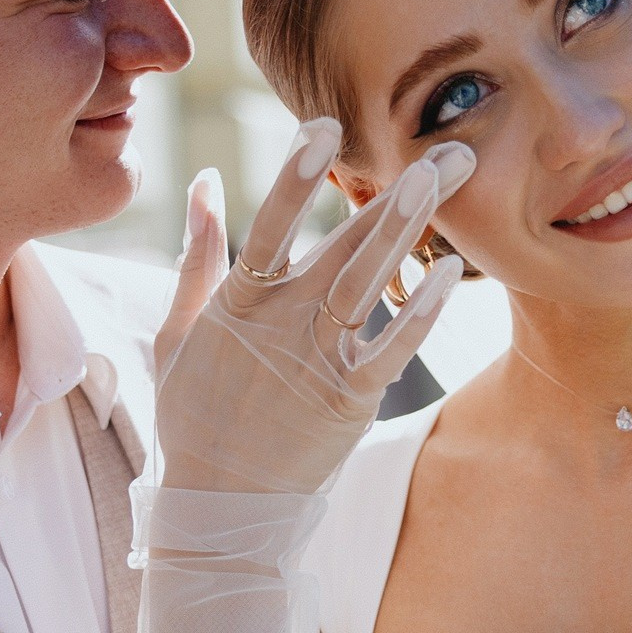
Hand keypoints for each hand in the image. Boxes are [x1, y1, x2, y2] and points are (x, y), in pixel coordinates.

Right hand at [153, 119, 473, 494]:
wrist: (220, 505)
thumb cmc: (195, 416)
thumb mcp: (179, 333)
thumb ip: (197, 256)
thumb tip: (202, 180)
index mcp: (238, 304)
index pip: (267, 229)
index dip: (294, 180)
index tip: (323, 128)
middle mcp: (282, 324)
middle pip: (341, 246)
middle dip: (391, 193)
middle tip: (444, 144)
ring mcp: (318, 362)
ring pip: (368, 284)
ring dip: (408, 230)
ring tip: (446, 180)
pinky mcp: (350, 400)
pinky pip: (392, 350)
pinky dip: (422, 314)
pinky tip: (452, 274)